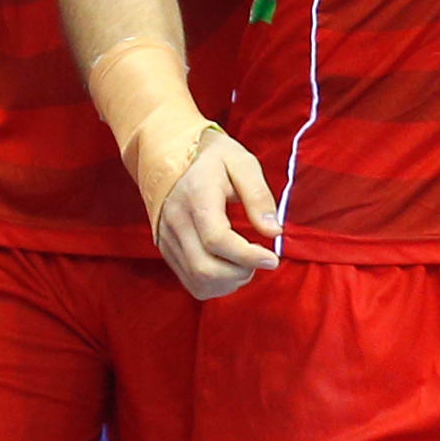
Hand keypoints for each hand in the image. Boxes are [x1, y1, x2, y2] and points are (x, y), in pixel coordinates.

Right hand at [136, 116, 281, 299]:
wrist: (170, 155)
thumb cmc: (213, 158)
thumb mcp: (242, 164)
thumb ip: (259, 196)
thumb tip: (274, 232)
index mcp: (195, 196)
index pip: (217, 239)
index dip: (248, 256)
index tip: (272, 259)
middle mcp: (175, 221)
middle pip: (205, 267)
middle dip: (241, 273)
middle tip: (259, 259)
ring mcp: (167, 238)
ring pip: (197, 280)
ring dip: (229, 282)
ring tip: (245, 264)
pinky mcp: (165, 249)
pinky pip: (190, 281)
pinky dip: (215, 284)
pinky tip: (229, 269)